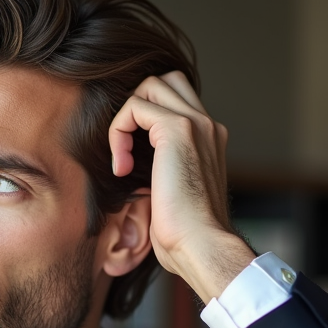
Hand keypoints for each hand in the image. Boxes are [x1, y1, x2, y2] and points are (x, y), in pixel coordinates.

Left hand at [108, 71, 254, 303]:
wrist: (201, 245)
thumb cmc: (184, 233)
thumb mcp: (171, 192)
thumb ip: (162, 169)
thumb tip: (133, 165)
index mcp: (209, 139)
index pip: (175, 100)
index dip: (144, 119)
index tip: (132, 161)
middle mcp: (208, 125)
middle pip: (165, 81)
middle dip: (135, 107)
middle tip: (126, 148)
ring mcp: (196, 123)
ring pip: (150, 86)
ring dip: (125, 118)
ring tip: (122, 158)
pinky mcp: (178, 129)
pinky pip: (135, 107)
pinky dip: (119, 133)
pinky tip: (122, 168)